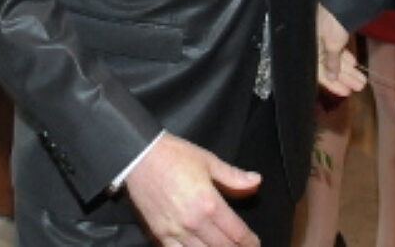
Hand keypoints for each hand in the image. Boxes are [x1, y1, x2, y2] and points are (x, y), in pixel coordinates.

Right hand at [123, 133, 259, 246]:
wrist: (138, 155)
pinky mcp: (159, 234)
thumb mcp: (207, 161)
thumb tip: (256, 182)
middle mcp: (194, 222)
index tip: (254, 243)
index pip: (237, 233)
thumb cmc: (173, 155)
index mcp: (209, 203)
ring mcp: (175, 231)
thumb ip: (233, 176)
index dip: (250, 242)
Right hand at [316, 3, 366, 96]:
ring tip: (361, 79)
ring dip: (349, 70)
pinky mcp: (331, 32)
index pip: (319, 72)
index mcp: (309, 48)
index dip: (332, 83)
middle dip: (345, 78)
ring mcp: (322, 38)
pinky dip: (345, 57)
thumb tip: (331, 76)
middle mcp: (314, 45)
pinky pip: (337, 49)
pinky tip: (354, 63)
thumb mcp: (332, 43)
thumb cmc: (330, 21)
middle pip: (329, 67)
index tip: (346, 92)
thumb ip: (331, 62)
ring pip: (335, 59)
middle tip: (358, 87)